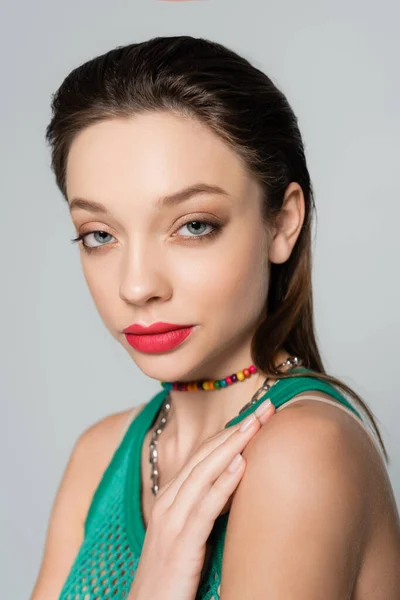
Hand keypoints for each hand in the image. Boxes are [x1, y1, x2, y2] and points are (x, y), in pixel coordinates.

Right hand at [128, 398, 274, 599]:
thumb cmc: (171, 576)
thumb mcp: (189, 535)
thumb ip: (207, 509)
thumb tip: (238, 486)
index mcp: (172, 497)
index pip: (204, 454)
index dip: (231, 432)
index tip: (259, 414)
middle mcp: (169, 502)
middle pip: (205, 455)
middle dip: (237, 429)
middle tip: (266, 407)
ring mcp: (172, 521)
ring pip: (204, 472)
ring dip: (233, 444)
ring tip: (258, 423)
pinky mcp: (180, 545)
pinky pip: (204, 507)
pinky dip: (224, 483)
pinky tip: (242, 465)